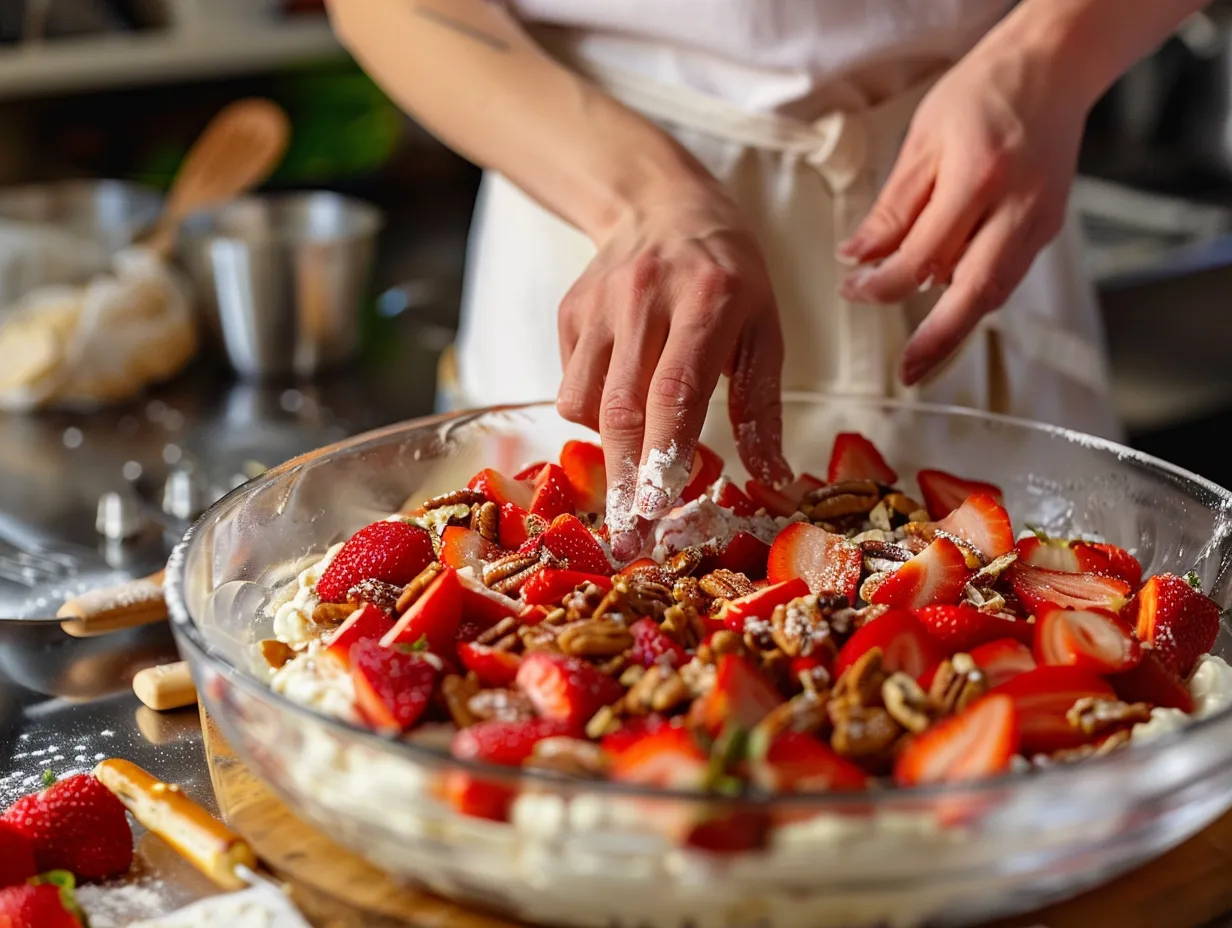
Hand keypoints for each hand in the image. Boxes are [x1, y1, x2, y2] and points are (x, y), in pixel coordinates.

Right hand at [556, 189, 792, 559]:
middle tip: (629, 535)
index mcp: (708, 298)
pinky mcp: (569, 311)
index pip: (676, 386)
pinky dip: (595, 411)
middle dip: (626, 478)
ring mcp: (599, 303)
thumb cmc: (728, 273)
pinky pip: (571, 383)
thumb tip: (771, 484)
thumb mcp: (764, 329)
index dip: (664, 451)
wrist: (660, 202)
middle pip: (622, 405)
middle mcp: (645, 297)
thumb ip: (761, 408)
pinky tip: (623, 396)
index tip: (657, 506)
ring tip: (638, 454)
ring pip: (584, 401)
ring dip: (610, 446)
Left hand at [836, 35, 1090, 384]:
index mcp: (979, 178)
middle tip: (909, 374)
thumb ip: (893, 207)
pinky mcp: (1047, 228)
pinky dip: (977, 297)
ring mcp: (1040, 221)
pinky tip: (950, 309)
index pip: (924, 256)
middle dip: (940, 340)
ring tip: (924, 356)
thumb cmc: (986, 91)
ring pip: (997, 292)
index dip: (884, 283)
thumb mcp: (922, 141)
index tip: (854, 288)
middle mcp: (1017, 207)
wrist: (1053, 68)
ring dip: (959, 328)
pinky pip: (1008, 275)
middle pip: (976, 292)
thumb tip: (860, 257)